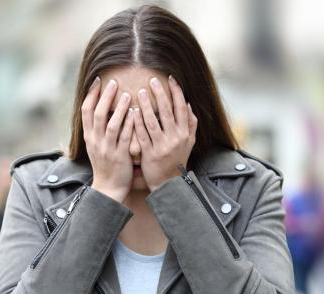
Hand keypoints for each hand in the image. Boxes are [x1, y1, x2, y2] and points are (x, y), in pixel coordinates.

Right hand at [81, 76, 134, 202]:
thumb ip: (97, 129)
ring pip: (111, 124)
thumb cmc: (105, 165)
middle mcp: (95, 141)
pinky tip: (135, 113)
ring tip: (126, 94)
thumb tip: (100, 109)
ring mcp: (107, 148)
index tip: (98, 80)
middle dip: (105, 96)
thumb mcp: (96, 146)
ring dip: (118, 108)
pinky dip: (129, 124)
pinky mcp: (120, 156)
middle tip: (113, 81)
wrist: (108, 188)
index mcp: (89, 137)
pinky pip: (124, 137)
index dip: (91, 94)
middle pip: (97, 114)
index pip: (85, 111)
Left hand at [133, 75, 197, 190]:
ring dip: (147, 105)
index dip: (176, 92)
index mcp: (185, 133)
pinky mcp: (149, 154)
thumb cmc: (177, 160)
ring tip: (141, 92)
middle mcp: (175, 138)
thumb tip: (189, 104)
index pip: (181, 108)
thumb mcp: (189, 143)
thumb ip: (191, 124)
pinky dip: (137, 122)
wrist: (168, 184)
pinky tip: (132, 111)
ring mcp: (162, 146)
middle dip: (160, 94)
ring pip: (153, 121)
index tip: (170, 78)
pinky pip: (142, 135)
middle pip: (167, 111)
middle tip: (153, 80)